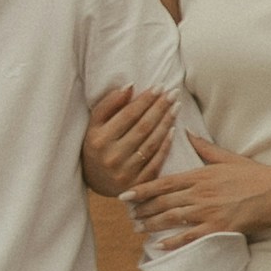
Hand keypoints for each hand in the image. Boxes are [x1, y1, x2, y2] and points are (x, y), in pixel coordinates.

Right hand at [81, 80, 177, 201]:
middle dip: (160, 108)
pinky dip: (166, 145)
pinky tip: (174, 130)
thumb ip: (109, 104)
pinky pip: (156, 162)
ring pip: (151, 143)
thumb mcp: (95, 124)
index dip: (146, 100)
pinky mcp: (137, 184)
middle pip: (143, 128)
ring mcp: (125, 173)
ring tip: (176, 107)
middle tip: (174, 93)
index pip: (128, 115)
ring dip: (166, 123)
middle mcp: (112, 157)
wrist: (94, 180)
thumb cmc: (96, 145)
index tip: (160, 86)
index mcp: (99, 140)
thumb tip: (130, 86)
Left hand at [137, 150, 270, 247]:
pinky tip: (159, 245)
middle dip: (143, 209)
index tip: (125, 195)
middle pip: (163, 202)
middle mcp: (200, 193)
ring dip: (152, 224)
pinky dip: (172, 241)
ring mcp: (208, 212)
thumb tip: (187, 132)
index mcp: (200, 175)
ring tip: (138, 228)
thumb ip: (204, 147)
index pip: (164, 182)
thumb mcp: (226, 157)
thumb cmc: (253, 175)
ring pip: (171, 219)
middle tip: (128, 214)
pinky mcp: (217, 229)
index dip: (142, 189)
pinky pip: (189, 237)